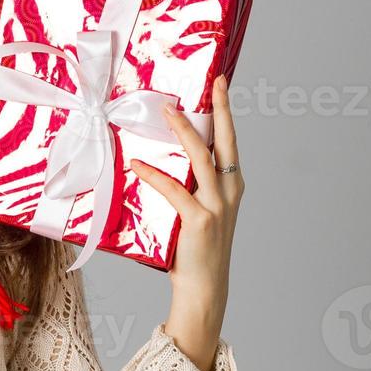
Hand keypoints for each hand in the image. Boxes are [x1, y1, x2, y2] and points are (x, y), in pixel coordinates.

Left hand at [127, 75, 243, 370]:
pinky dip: (155, 175)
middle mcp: (230, 193)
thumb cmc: (195, 251)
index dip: (226, 112)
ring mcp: (216, 206)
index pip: (231, 142)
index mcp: (232, 188)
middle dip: (220, 109)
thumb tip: (155, 158)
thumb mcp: (197, 212)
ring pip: (203, 159)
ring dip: (185, 133)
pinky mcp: (198, 221)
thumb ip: (186, 187)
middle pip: (227, 142)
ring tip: (168, 112)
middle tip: (214, 82)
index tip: (220, 84)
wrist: (204, 288)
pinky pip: (174, 190)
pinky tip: (138, 163)